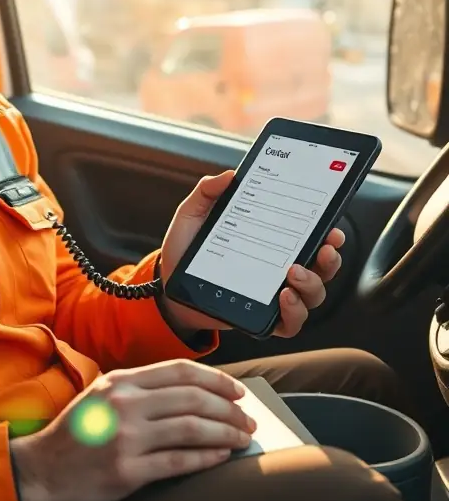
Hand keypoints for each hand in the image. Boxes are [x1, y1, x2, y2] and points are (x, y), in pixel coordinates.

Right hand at [9, 360, 254, 500]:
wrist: (41, 470)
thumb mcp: (102, 396)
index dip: (216, 379)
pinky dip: (207, 458)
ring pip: (192, 428)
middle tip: (247, 420)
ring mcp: (126, 437)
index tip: (237, 391)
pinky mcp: (127, 471)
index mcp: (121, 382)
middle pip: (193, 398)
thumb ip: (139, 389)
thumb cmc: (76, 434)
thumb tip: (192, 392)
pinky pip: (178, 461)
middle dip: (229, 409)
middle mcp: (125, 404)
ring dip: (225, 433)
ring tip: (241, 439)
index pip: (180, 371)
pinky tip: (221, 458)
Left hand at [159, 171, 344, 338]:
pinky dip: (294, 313)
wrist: (168, 285)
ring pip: (313, 295)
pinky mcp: (263, 318)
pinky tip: (284, 298)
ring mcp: (274, 294)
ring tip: (294, 274)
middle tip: (323, 249)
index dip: (327, 233)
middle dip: (330, 258)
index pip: (309, 236)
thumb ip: (207, 192)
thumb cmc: (186, 249)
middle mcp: (279, 268)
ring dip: (312, 284)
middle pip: (322, 266)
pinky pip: (291, 324)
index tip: (331, 227)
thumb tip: (230, 175)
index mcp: (272, 240)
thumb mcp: (193, 215)